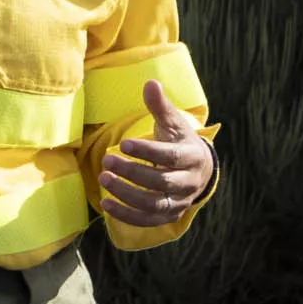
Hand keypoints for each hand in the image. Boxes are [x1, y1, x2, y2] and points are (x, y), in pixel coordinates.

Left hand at [100, 80, 214, 226]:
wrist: (199, 169)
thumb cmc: (179, 141)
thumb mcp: (172, 123)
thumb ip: (160, 106)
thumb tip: (150, 83)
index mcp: (192, 157)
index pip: (171, 157)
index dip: (148, 152)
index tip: (124, 144)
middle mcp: (189, 183)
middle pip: (162, 183)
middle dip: (133, 173)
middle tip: (107, 160)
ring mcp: (180, 202)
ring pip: (155, 204)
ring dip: (127, 195)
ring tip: (103, 179)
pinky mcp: (169, 216)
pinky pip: (148, 220)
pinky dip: (127, 215)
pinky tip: (106, 204)